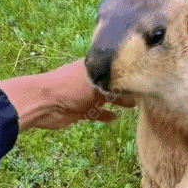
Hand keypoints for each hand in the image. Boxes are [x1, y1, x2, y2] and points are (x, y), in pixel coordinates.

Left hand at [0, 59, 134, 131]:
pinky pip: (96, 113)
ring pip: (105, 99)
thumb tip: (133, 89)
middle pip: (111, 84)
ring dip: (116, 102)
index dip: (127, 73)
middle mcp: (90, 80)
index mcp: (93, 68)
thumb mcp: (96, 85)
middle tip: (142, 94)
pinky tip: (114, 119)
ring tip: (132, 106)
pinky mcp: (80, 110)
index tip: (143, 78)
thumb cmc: (70, 87)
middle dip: (124, 88)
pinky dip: (104, 115)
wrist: (44, 103)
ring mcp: (85, 96)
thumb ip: (114, 88)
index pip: (114, 68)